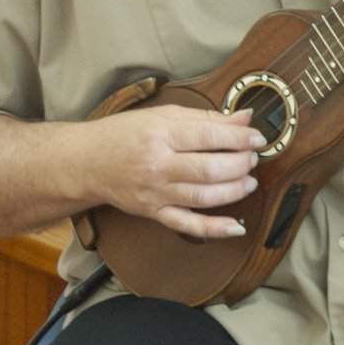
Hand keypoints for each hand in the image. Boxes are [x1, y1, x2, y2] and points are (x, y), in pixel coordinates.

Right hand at [91, 105, 264, 239]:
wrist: (85, 162)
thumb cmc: (123, 134)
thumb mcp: (162, 115)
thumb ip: (205, 117)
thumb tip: (244, 117)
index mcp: (160, 135)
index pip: (209, 136)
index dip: (240, 137)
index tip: (258, 138)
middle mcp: (157, 165)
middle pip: (210, 168)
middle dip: (240, 164)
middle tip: (252, 158)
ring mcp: (155, 193)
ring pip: (203, 196)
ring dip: (234, 191)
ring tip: (249, 181)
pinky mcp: (153, 213)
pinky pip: (187, 225)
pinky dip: (214, 229)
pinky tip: (236, 227)